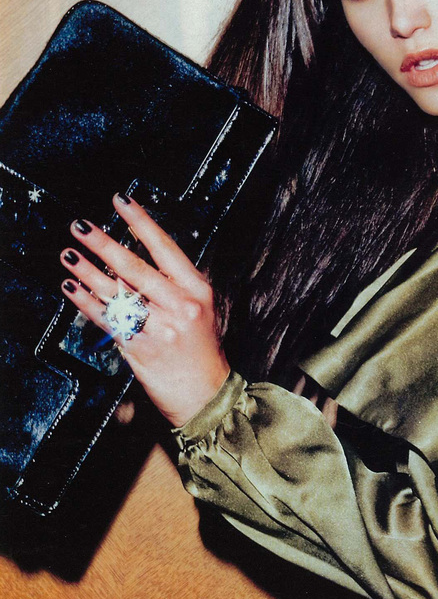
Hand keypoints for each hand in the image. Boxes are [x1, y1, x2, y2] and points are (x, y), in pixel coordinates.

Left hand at [60, 194, 229, 426]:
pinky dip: (86, 303)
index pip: (165, 248)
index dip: (141, 222)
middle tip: (82, 227)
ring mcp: (160, 329)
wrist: (206, 396)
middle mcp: (180, 307)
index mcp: (196, 290)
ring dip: (88, 272)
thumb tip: (130, 259)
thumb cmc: (201, 351)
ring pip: (117, 293)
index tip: (122, 202)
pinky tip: (73, 288)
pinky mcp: (140, 350)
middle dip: (104, 244)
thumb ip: (173, 285)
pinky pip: (108, 320)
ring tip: (69, 255)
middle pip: (135, 268)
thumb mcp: (200, 309)